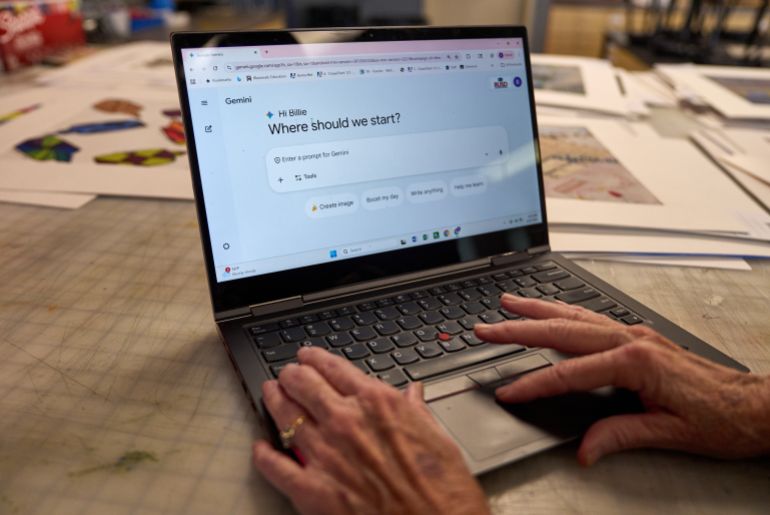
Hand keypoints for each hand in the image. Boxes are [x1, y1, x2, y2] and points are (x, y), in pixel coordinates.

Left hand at [253, 347, 488, 514]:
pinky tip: (261, 448)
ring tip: (271, 393)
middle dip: (292, 374)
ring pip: (286, 415)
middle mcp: (346, 422)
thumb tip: (412, 394)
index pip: (335, 367)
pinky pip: (276, 467)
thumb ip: (416, 411)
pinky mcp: (313, 491)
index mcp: (378, 404)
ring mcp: (325, 455)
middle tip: (287, 373)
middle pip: (304, 384)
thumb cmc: (443, 490)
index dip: (316, 358)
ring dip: (275, 400)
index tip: (308, 356)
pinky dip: (264, 455)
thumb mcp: (438, 437)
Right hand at [475, 294, 769, 465]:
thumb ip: (620, 435)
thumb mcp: (669, 434)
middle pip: (563, 331)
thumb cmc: (721, 419)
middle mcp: (632, 340)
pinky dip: (564, 313)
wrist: (754, 405)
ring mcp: (635, 334)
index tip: (508, 391)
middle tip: (486, 328)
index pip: (570, 373)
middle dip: (519, 329)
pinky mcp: (639, 337)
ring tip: (508, 303)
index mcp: (636, 362)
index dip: (535, 383)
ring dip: (538, 310)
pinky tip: (552, 312)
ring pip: (576, 317)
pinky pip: (592, 319)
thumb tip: (585, 449)